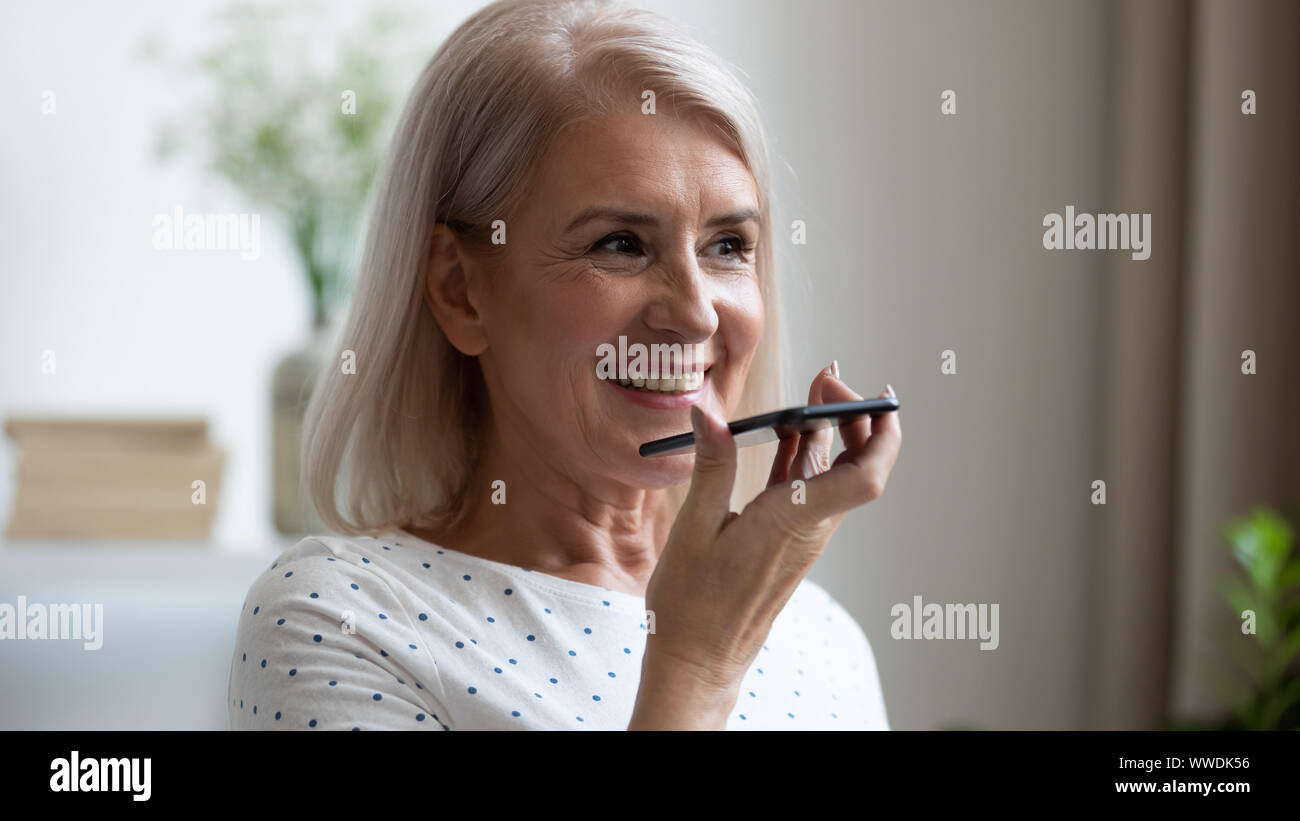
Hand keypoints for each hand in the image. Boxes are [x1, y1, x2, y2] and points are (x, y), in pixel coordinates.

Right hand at [636, 364, 901, 713]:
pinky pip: (807, 488)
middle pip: (858, 465)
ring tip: (809, 392)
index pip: (866, 477)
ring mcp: (801, 533)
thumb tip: (708, 412)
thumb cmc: (693, 605)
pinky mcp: (786, 537)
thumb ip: (710, 467)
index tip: (863, 392)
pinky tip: (786, 431)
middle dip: (854, 415)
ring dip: (827, 430)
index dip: (879, 430)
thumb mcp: (692, 529)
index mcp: (792, 521)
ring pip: (833, 473)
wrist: (698, 659)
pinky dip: (802, 454)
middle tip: (828, 377)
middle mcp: (809, 527)